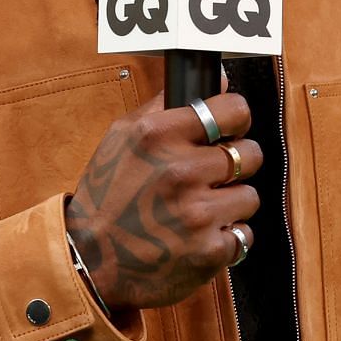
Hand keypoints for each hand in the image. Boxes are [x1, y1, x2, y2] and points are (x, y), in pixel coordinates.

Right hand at [65, 92, 262, 309]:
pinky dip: (226, 237)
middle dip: (235, 164)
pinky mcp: (210, 250)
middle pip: (250, 153)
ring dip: (230, 204)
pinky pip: (244, 234)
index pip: (234, 110)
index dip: (236, 120)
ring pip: (249, 196)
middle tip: (211, 176)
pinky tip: (199, 236)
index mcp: (159, 135)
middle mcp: (181, 171)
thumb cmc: (107, 194)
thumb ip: (166, 104)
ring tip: (200, 210)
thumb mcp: (121, 136)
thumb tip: (220, 80)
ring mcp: (198, 213)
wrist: (90, 260)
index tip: (229, 130)